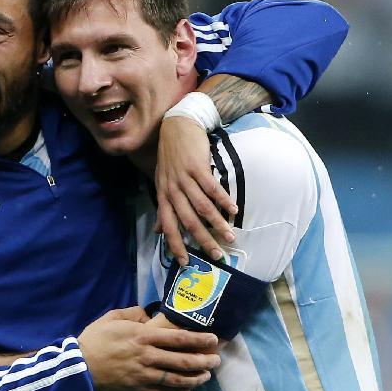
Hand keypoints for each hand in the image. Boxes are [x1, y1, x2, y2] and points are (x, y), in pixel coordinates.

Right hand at [78, 306, 219, 390]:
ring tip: (206, 376)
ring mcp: (144, 375)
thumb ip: (132, 314)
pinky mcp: (139, 390)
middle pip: (183, 360)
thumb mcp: (111, 318)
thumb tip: (146, 316)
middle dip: (204, 360)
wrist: (79, 369)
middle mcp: (148, 356)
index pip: (178, 338)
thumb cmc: (94, 341)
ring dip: (195, 378)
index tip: (213, 340)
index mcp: (142, 336)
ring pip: (177, 378)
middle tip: (216, 360)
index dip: (199, 339)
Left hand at [155, 116, 235, 264]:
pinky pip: (212, 188)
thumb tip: (158, 231)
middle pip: (188, 221)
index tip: (186, 263)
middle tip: (217, 256)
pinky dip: (223, 200)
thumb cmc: (170, 157)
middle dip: (203, 241)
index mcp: (163, 196)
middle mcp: (172, 190)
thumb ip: (163, 207)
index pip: (167, 226)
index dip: (175, 245)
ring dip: (218, 224)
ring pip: (202, 207)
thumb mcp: (161, 182)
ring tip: (231, 236)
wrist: (176, 126)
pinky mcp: (197, 167)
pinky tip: (233, 210)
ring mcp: (184, 179)